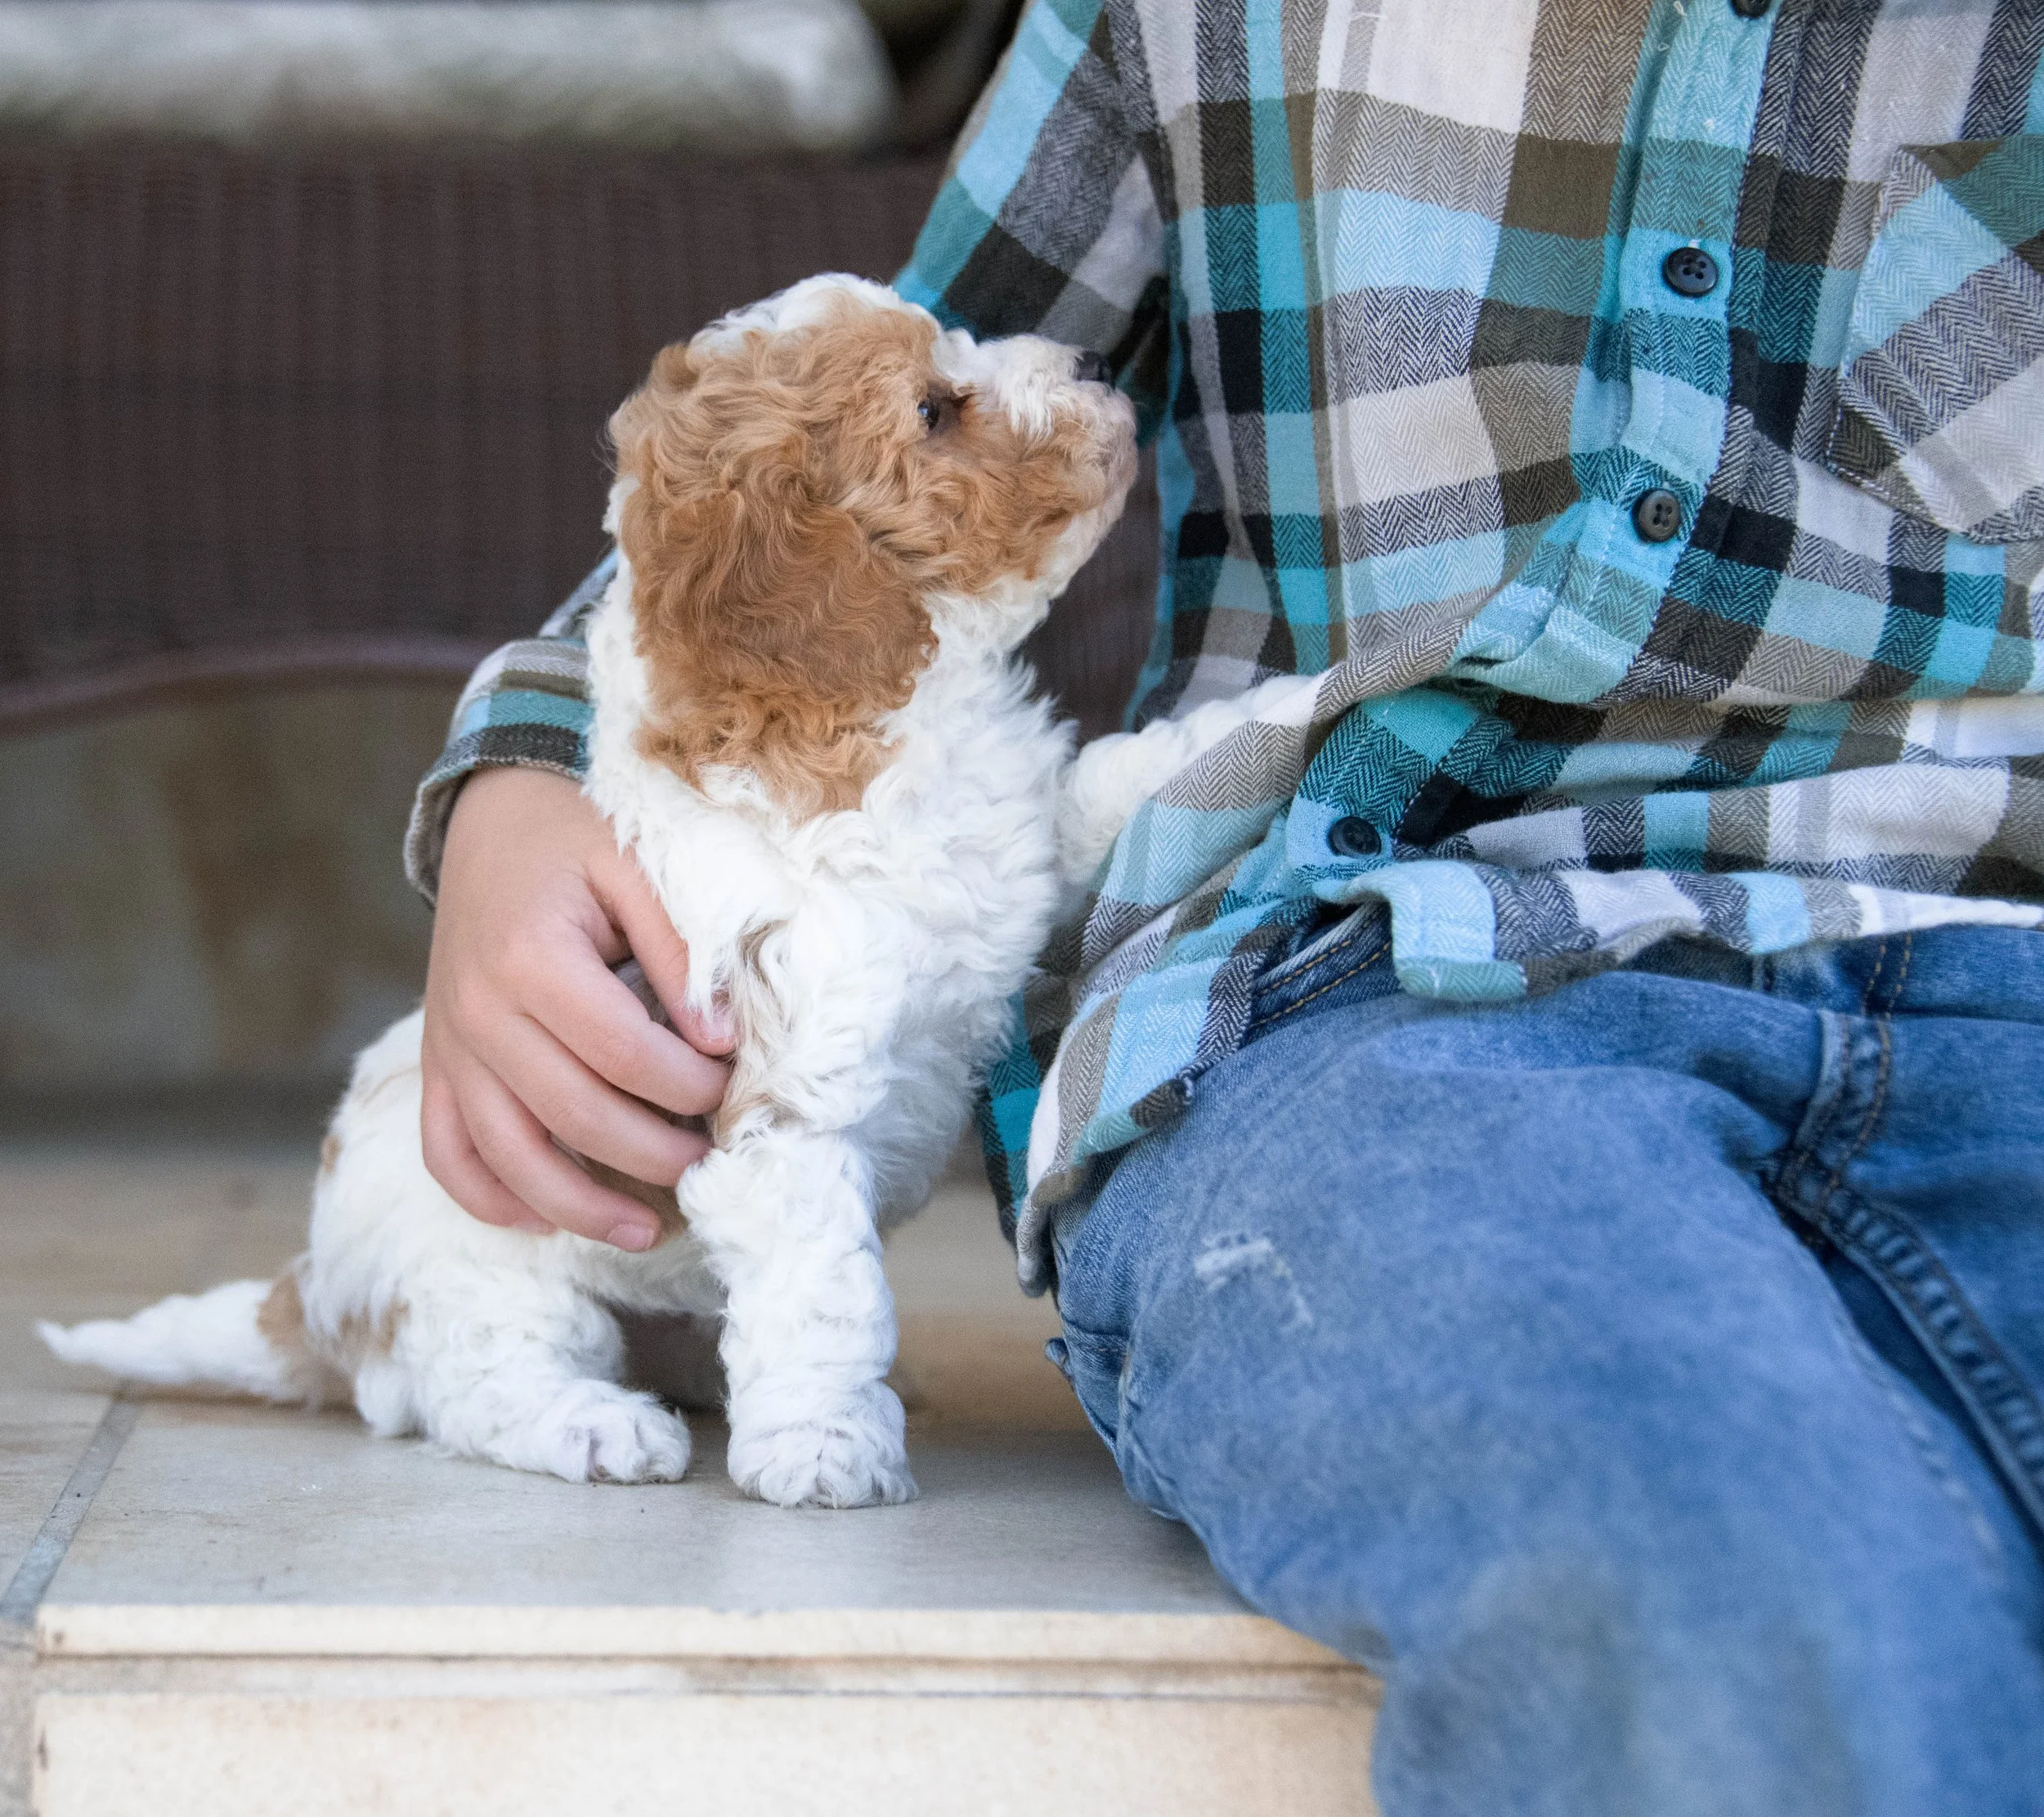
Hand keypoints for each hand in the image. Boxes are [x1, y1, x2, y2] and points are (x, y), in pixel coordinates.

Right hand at [420, 767, 732, 1247]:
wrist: (491, 817)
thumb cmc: (577, 838)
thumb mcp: (638, 866)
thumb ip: (680, 951)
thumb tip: (718, 1040)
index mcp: (530, 958)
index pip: (621, 1054)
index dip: (687, 1085)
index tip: (732, 1085)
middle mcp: (477, 1012)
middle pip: (572, 1116)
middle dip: (653, 1153)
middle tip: (710, 1161)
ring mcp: (449, 1046)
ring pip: (506, 1157)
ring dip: (578, 1209)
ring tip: (646, 1231)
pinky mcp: (437, 1065)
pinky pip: (448, 1154)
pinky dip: (492, 1197)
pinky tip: (546, 1222)